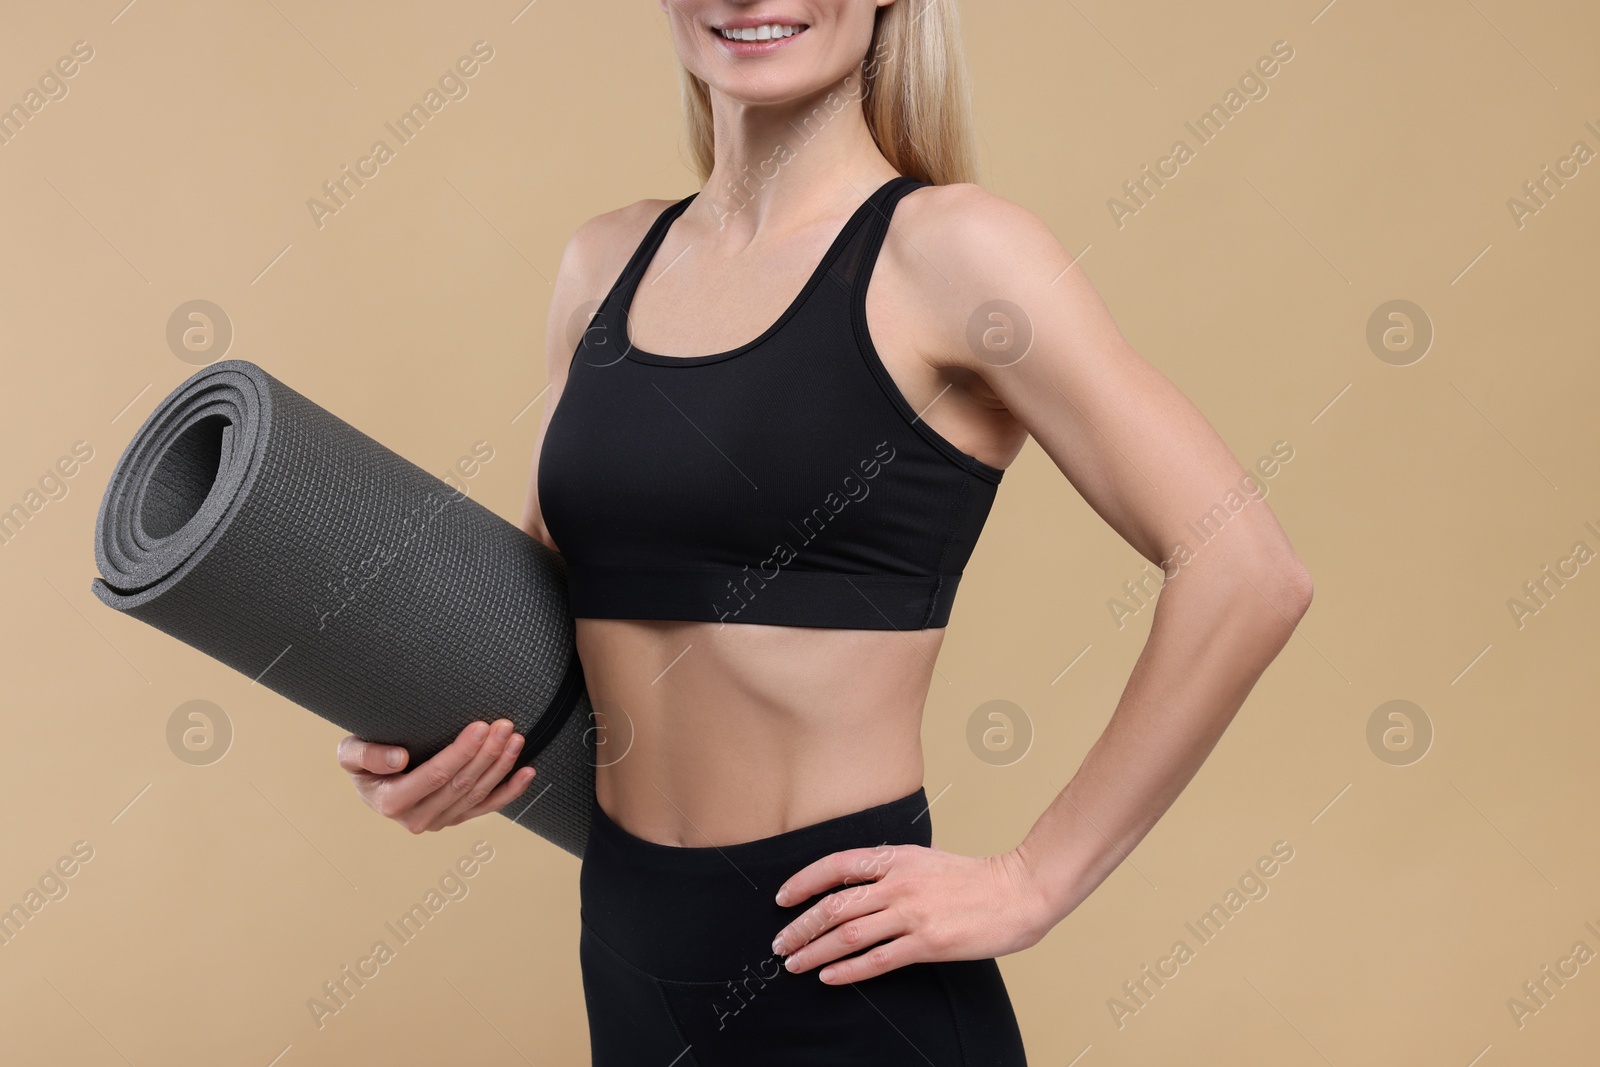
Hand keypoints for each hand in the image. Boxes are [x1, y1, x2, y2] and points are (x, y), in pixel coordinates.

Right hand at [336, 719, 536, 833]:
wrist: (371, 783)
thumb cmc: (363, 762)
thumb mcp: (349, 755)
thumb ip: (365, 756)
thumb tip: (398, 760)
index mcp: (392, 802)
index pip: (436, 775)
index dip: (462, 752)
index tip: (481, 726)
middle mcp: (418, 818)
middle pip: (462, 784)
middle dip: (487, 753)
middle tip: (504, 725)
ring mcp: (440, 821)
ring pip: (478, 793)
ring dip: (501, 766)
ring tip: (516, 738)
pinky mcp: (456, 818)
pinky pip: (488, 807)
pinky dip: (511, 791)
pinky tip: (528, 773)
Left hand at [769, 844, 1053, 983]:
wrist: (1018, 891)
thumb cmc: (975, 878)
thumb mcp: (927, 859)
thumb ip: (893, 868)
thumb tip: (858, 881)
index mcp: (897, 858)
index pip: (836, 866)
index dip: (804, 882)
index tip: (783, 899)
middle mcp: (899, 884)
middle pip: (834, 905)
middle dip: (800, 927)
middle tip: (780, 944)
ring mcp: (912, 914)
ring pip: (848, 934)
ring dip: (815, 951)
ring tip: (795, 964)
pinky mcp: (927, 943)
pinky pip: (877, 960)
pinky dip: (848, 970)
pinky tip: (830, 977)